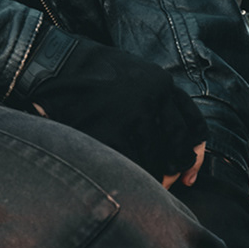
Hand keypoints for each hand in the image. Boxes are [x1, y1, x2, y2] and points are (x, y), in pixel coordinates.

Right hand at [28, 35, 207, 179]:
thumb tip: (172, 144)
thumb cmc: (91, 72)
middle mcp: (153, 97)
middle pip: (178, 146)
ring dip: (150, 176)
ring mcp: (132, 113)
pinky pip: (129, 163)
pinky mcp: (109, 129)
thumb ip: (157, 100)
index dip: (195, 155)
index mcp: (162, 84)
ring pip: (155, 159)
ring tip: (140, 182)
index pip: (194, 126)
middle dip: (174, 170)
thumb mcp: (134, 75)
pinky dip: (128, 174)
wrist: (53, 63)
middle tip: (167, 184)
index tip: (188, 174)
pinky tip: (121, 176)